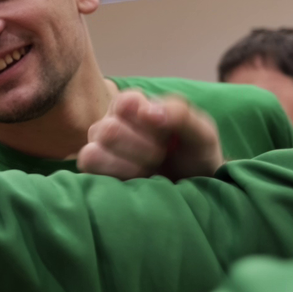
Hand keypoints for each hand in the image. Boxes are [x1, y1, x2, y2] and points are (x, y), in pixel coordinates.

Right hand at [78, 91, 223, 179]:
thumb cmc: (195, 155)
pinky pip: (90, 173)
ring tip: (149, 170)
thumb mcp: (202, 133)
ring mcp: (98, 150)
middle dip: (144, 148)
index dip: (147, 121)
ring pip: (94, 153)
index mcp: (133, 106)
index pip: (125, 102)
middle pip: (110, 130)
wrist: (195, 189)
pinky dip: (118, 177)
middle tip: (161, 155)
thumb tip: (148, 112)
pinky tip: (136, 180)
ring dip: (130, 166)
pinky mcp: (93, 174)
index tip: (167, 135)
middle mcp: (109, 124)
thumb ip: (181, 115)